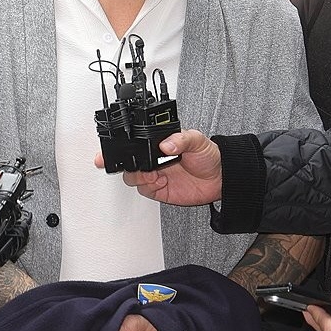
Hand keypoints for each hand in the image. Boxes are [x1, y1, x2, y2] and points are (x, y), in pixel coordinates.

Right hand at [98, 130, 221, 205]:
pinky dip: (149, 187)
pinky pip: (144, 190)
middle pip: (128, 162)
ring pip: (133, 177)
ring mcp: (156, 175)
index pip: (134, 143)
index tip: (108, 151)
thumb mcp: (197, 140)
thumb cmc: (209, 155)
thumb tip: (166, 143)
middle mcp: (154, 159)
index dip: (120, 147)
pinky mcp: (160, 190)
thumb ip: (181, 139)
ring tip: (154, 175)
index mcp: (159, 143)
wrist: (221, 178)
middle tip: (138, 166)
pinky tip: (161, 182)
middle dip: (125, 165)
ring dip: (139, 177)